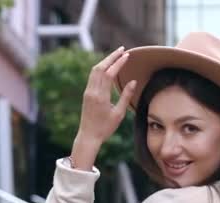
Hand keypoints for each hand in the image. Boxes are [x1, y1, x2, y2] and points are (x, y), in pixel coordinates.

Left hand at [70, 47, 135, 170]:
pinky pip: (93, 76)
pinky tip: (108, 66)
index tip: (127, 55)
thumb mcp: (119, 113)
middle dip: (111, 57)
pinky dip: (101, 68)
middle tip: (122, 49)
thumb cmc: (105, 128)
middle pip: (100, 67)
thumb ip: (126, 96)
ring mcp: (88, 92)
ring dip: (105, 61)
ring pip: (95, 70)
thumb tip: (133, 82)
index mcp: (100, 96)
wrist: (88, 136)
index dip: (118, 63)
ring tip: (116, 55)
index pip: (109, 74)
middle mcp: (92, 91)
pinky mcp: (87, 93)